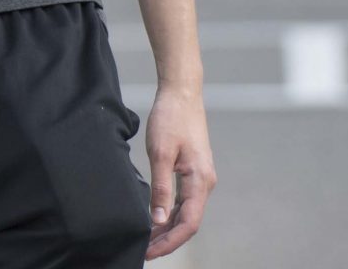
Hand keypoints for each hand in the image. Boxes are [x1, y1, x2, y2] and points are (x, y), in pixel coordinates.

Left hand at [143, 85, 215, 258]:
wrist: (182, 93)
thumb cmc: (170, 119)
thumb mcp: (160, 154)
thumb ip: (160, 188)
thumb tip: (158, 219)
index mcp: (200, 181)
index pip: (188, 224)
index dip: (169, 242)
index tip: (149, 253)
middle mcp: (205, 183)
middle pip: (188, 222)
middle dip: (167, 240)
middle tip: (143, 252)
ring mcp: (200, 178)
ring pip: (186, 213)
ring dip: (167, 228)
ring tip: (146, 240)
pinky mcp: (193, 172)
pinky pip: (184, 201)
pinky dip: (170, 214)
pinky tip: (155, 219)